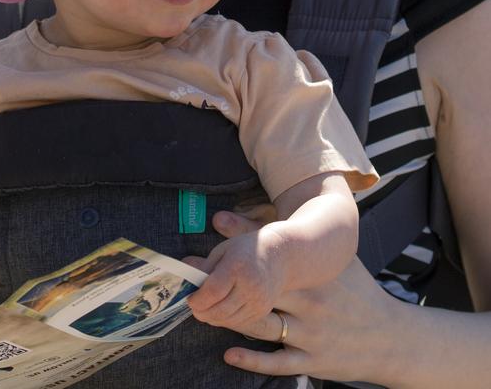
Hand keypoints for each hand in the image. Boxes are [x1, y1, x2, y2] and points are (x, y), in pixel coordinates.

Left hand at [184, 225, 284, 325]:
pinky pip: (239, 323)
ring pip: (228, 320)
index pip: (212, 292)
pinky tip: (220, 311)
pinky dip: (225, 320)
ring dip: (212, 318)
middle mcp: (249, 286)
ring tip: (205, 309)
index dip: (197, 300)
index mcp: (237, 266)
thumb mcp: (224, 250)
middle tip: (194, 307)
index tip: (189, 299)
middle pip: (219, 310)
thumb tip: (186, 276)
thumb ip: (205, 266)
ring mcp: (258, 301)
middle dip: (201, 312)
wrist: (279, 256)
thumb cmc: (246, 249)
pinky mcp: (262, 311)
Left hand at [212, 210, 393, 384]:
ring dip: (231, 322)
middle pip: (258, 294)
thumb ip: (293, 239)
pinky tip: (228, 353)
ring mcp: (312, 335)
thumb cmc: (355, 289)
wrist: (391, 337)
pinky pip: (278, 363)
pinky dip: (251, 359)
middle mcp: (311, 303)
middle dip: (223, 291)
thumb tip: (254, 220)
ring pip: (263, 327)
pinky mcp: (314, 363)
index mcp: (313, 275)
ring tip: (204, 315)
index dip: (232, 261)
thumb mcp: (333, 261)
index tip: (202, 258)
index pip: (267, 264)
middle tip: (192, 287)